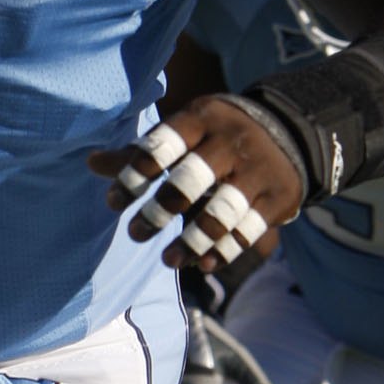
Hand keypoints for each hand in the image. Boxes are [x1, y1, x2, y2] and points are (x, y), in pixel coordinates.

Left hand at [90, 94, 306, 272]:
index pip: (162, 146)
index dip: (134, 175)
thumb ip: (142, 152)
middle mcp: (231, 142)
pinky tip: (202, 264)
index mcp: (202, 119)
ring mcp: (258, 171)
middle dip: (159, 211)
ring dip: (191, 241)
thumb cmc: (216, 135)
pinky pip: (248, 231)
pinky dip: (224, 251)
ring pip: (222, 212)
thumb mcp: (185, 132)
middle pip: (191, 180)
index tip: (113, 203)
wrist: (290, 130)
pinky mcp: (278, 198)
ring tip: (167, 260)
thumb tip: (92, 164)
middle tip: (135, 234)